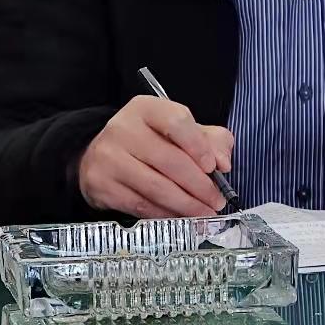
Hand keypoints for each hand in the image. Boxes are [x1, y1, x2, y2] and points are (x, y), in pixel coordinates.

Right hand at [79, 95, 233, 218]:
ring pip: (157, 187)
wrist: (101, 155)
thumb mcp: (179, 131)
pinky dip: (166, 214)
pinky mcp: (102, 184)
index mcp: (145, 109)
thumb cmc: (148, 142)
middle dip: (200, 186)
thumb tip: (223, 162)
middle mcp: (123, 129)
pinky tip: (180, 216)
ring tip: (204, 212)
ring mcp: (109, 157)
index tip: (214, 167)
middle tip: (216, 200)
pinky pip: (141, 205)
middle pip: (170, 160)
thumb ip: (210, 140)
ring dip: (186, 205)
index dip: (199, 145)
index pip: (176, 120)